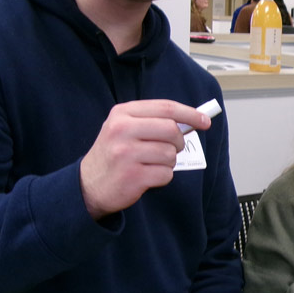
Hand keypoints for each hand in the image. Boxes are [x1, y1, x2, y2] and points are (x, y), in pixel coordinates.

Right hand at [80, 100, 211, 218]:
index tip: (205, 121)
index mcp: (122, 114)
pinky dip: (162, 177)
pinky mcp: (132, 176)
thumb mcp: (124, 128)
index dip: (190, 114)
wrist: (88, 185)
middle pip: (171, 129)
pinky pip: (166, 174)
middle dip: (178, 142)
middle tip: (172, 148)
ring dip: (168, 162)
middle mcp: (122, 130)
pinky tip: (147, 176)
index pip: (166, 108)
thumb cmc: (113, 154)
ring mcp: (126, 154)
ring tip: (151, 164)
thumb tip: (191, 121)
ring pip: (170, 154)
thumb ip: (153, 121)